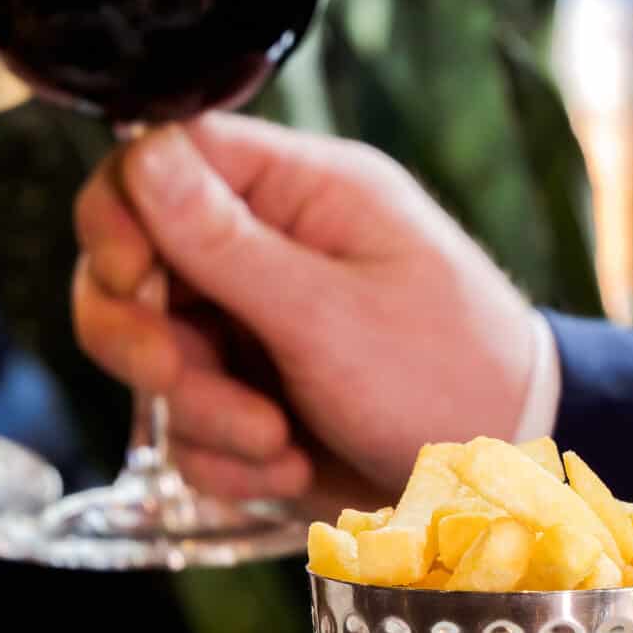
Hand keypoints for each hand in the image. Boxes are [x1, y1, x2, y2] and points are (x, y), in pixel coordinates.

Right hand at [72, 114, 537, 510]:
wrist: (510, 478)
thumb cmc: (450, 376)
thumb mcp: (332, 313)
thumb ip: (227, 243)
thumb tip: (143, 154)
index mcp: (301, 193)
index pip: (164, 159)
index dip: (121, 214)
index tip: (131, 278)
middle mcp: (269, 249)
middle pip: (133, 265)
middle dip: (143, 335)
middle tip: (173, 375)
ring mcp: (255, 327)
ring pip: (154, 357)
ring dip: (199, 413)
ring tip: (274, 444)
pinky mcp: (254, 399)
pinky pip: (188, 425)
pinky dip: (225, 459)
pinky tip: (288, 468)